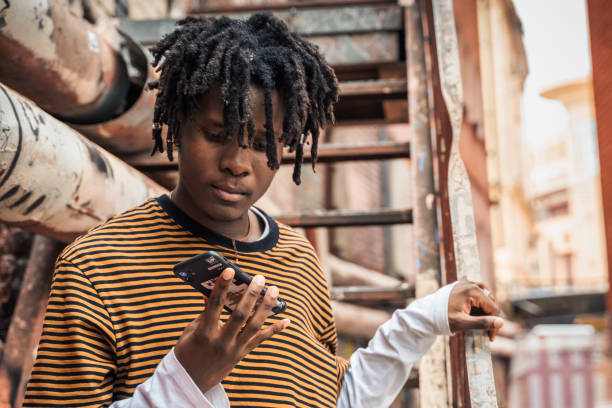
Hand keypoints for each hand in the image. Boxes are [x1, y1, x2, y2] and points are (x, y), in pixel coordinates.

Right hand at [174, 268, 289, 393]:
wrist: (192, 382)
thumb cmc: (188, 351)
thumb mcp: (191, 331)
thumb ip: (205, 312)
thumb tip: (214, 291)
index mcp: (204, 333)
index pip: (214, 305)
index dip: (222, 286)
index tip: (229, 270)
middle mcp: (221, 342)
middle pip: (240, 315)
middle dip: (252, 294)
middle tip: (260, 278)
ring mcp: (234, 349)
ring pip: (255, 325)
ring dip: (267, 306)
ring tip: (274, 290)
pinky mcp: (242, 354)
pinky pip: (261, 339)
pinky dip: (275, 329)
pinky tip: (286, 320)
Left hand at [448, 280, 503, 340]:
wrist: (426, 313)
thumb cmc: (442, 318)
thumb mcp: (463, 323)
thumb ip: (482, 323)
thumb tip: (502, 323)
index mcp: (473, 291)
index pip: (494, 309)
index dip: (494, 325)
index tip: (490, 338)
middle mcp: (472, 283)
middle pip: (491, 303)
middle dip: (490, 318)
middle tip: (484, 333)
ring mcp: (467, 283)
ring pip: (485, 299)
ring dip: (484, 312)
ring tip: (476, 324)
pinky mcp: (463, 286)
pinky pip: (478, 295)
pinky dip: (478, 306)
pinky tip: (472, 316)